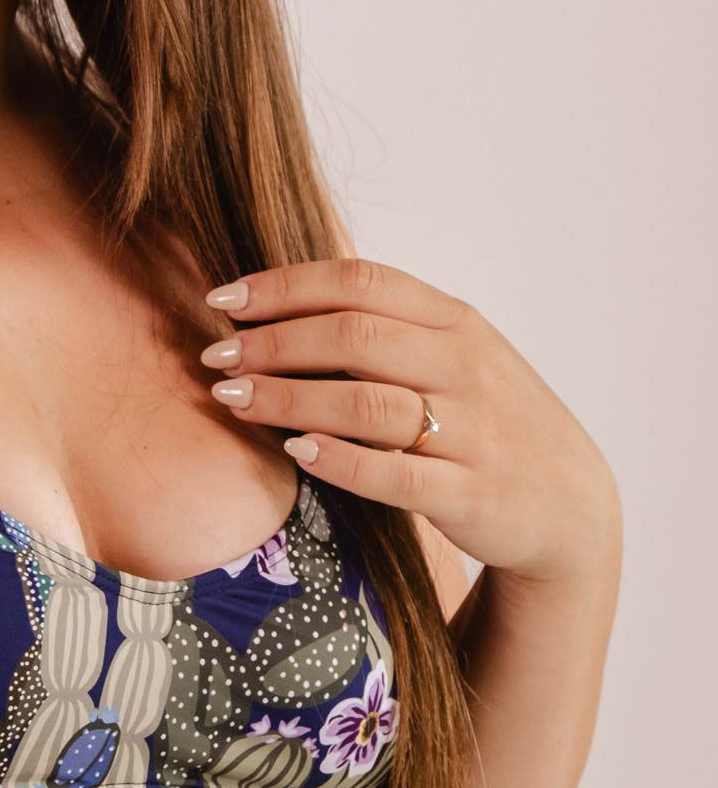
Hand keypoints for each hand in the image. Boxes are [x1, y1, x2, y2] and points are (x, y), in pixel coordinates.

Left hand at [198, 257, 618, 584]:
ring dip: (289, 398)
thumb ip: (385, 326)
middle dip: (272, 343)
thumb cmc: (488, 420)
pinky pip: (395, 473)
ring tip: (233, 401)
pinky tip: (295, 451)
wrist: (570, 505)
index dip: (284, 286)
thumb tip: (280, 303)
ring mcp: (471, 431)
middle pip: (354, 337)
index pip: (360, 282)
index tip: (223, 300)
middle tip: (217, 358)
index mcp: (455, 323)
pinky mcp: (470, 493)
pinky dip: (339, 460)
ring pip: (366, 403)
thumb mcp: (454, 356)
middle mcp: (465, 368)